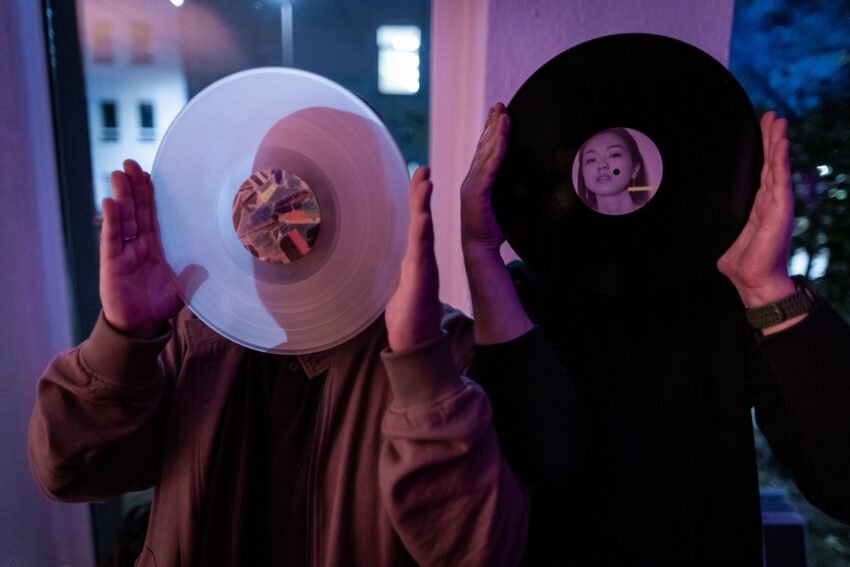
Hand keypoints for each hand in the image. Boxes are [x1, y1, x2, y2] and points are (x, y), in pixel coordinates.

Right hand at [100, 159, 182, 337]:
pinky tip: (110, 202)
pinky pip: (112, 238)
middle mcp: (137, 244)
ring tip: (119, 173)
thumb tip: (205, 267)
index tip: (148, 174)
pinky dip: (111, 220)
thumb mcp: (182, 289)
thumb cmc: (157, 306)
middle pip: (135, 210)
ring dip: (121, 196)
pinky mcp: (112, 262)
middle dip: (133, 187)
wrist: (139, 326)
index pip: (151, 214)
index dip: (149, 195)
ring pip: (123, 218)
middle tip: (131, 163)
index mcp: (154, 246)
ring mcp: (123, 251)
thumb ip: (192, 277)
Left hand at [385, 166, 442, 351]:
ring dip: (423, 207)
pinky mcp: (422, 280)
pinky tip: (423, 218)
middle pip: (422, 219)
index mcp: (417, 257)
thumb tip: (402, 258)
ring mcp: (423, 268)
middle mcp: (422, 258)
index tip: (422, 173)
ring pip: (423, 231)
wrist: (414, 341)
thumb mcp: (403, 282)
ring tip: (425, 184)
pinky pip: (422, 252)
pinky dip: (422, 234)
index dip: (419, 198)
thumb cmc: (409, 314)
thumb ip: (406, 267)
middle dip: (422, 194)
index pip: (418, 221)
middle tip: (425, 169)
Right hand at [461, 103, 509, 256]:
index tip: (499, 114)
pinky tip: (501, 138)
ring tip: (503, 115)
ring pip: (485, 153)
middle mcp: (472, 179)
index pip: (485, 151)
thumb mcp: (510, 204)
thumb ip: (516, 189)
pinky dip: (495, 152)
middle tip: (500, 105)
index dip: (491, 131)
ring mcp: (471, 185)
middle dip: (492, 124)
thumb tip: (537, 180)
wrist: (480, 249)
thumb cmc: (496, 230)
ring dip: (495, 132)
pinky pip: (488, 168)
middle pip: (483, 146)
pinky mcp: (475, 193)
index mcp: (479, 180)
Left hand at [718, 112, 795, 306]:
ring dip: (778, 142)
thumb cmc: (737, 257)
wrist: (751, 277)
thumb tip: (693, 202)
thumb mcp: (720, 226)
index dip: (757, 148)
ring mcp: (776, 201)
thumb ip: (715, 212)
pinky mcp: (780, 208)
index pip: (757, 168)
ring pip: (776, 165)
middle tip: (770, 115)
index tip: (756, 127)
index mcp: (754, 201)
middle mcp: (767, 198)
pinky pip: (781, 179)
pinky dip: (781, 159)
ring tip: (778, 121)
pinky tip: (782, 143)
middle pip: (769, 161)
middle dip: (769, 137)